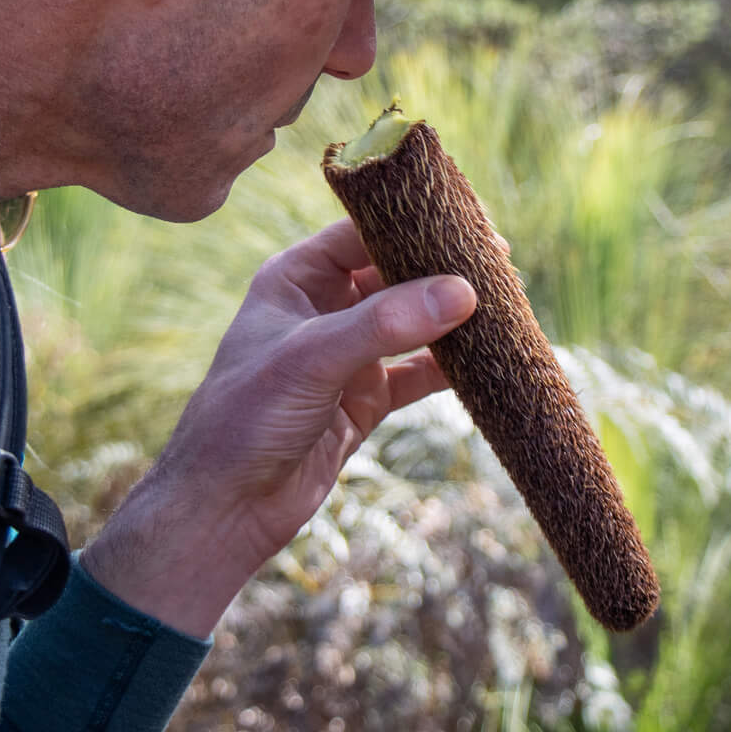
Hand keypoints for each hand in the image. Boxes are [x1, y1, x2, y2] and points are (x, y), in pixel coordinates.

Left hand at [83, 220, 475, 635]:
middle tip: (501, 266)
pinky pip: (417, 373)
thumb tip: (462, 290)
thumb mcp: (312, 358)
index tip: (469, 224)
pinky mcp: (364, 400)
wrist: (225, 509)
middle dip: (444, 271)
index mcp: (295, 279)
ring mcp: (346, 356)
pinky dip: (451, 368)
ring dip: (453, 319)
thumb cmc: (245, 418)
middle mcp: (322, 309)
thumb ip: (386, 323)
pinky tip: (488, 362)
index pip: (363, 231)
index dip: (414, 223)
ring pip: (413, 324)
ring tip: (506, 307)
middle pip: (395, 274)